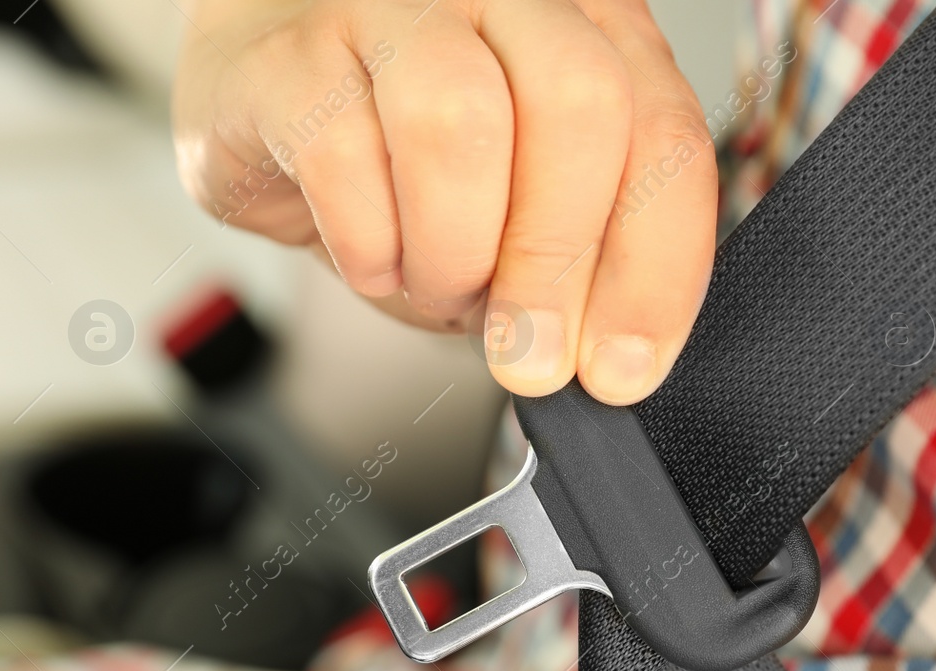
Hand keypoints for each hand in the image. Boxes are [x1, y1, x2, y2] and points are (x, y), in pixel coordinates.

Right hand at [172, 0, 717, 404]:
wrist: (269, 103)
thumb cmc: (412, 162)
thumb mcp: (524, 217)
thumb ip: (586, 265)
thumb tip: (613, 360)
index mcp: (597, 29)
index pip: (666, 136)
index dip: (656, 267)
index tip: (622, 369)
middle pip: (579, 102)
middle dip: (559, 260)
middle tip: (529, 355)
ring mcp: (396, 5)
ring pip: (460, 121)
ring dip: (455, 253)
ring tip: (438, 288)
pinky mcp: (293, 51)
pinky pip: (344, 155)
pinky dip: (368, 245)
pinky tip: (373, 258)